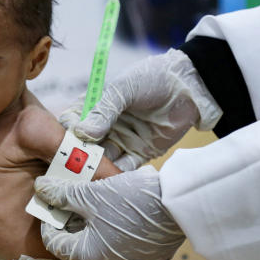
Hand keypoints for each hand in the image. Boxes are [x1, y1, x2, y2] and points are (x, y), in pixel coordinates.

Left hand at [35, 166, 184, 259]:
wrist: (178, 205)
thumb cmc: (130, 201)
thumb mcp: (89, 194)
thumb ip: (61, 194)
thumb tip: (40, 188)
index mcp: (86, 257)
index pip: (54, 243)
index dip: (50, 220)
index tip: (54, 202)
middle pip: (76, 246)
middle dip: (72, 224)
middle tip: (76, 201)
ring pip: (98, 249)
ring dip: (93, 230)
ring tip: (98, 205)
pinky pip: (119, 253)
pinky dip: (113, 236)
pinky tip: (119, 216)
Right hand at [60, 49, 220, 170]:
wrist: (191, 86)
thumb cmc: (153, 79)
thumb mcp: (125, 88)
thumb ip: (104, 110)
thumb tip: (82, 133)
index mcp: (96, 106)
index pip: (72, 122)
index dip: (67, 133)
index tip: (67, 141)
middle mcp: (105, 125)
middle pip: (84, 145)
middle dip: (79, 157)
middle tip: (75, 168)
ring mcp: (121, 140)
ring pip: (103, 159)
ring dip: (97, 168)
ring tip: (90, 178)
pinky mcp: (139, 153)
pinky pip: (124, 167)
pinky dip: (117, 174)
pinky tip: (110, 180)